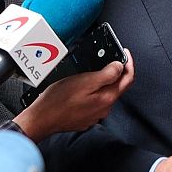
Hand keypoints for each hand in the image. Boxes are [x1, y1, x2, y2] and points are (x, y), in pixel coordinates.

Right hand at [14, 52, 135, 139]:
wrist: (42, 118)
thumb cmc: (59, 100)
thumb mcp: (84, 81)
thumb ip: (106, 74)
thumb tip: (120, 67)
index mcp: (107, 98)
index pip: (128, 79)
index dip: (129, 63)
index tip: (125, 53)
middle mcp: (104, 108)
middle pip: (118, 87)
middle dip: (117, 72)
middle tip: (111, 58)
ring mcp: (95, 114)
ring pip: (106, 94)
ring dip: (105, 81)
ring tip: (96, 70)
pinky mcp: (86, 117)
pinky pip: (95, 101)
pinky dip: (94, 91)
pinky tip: (85, 86)